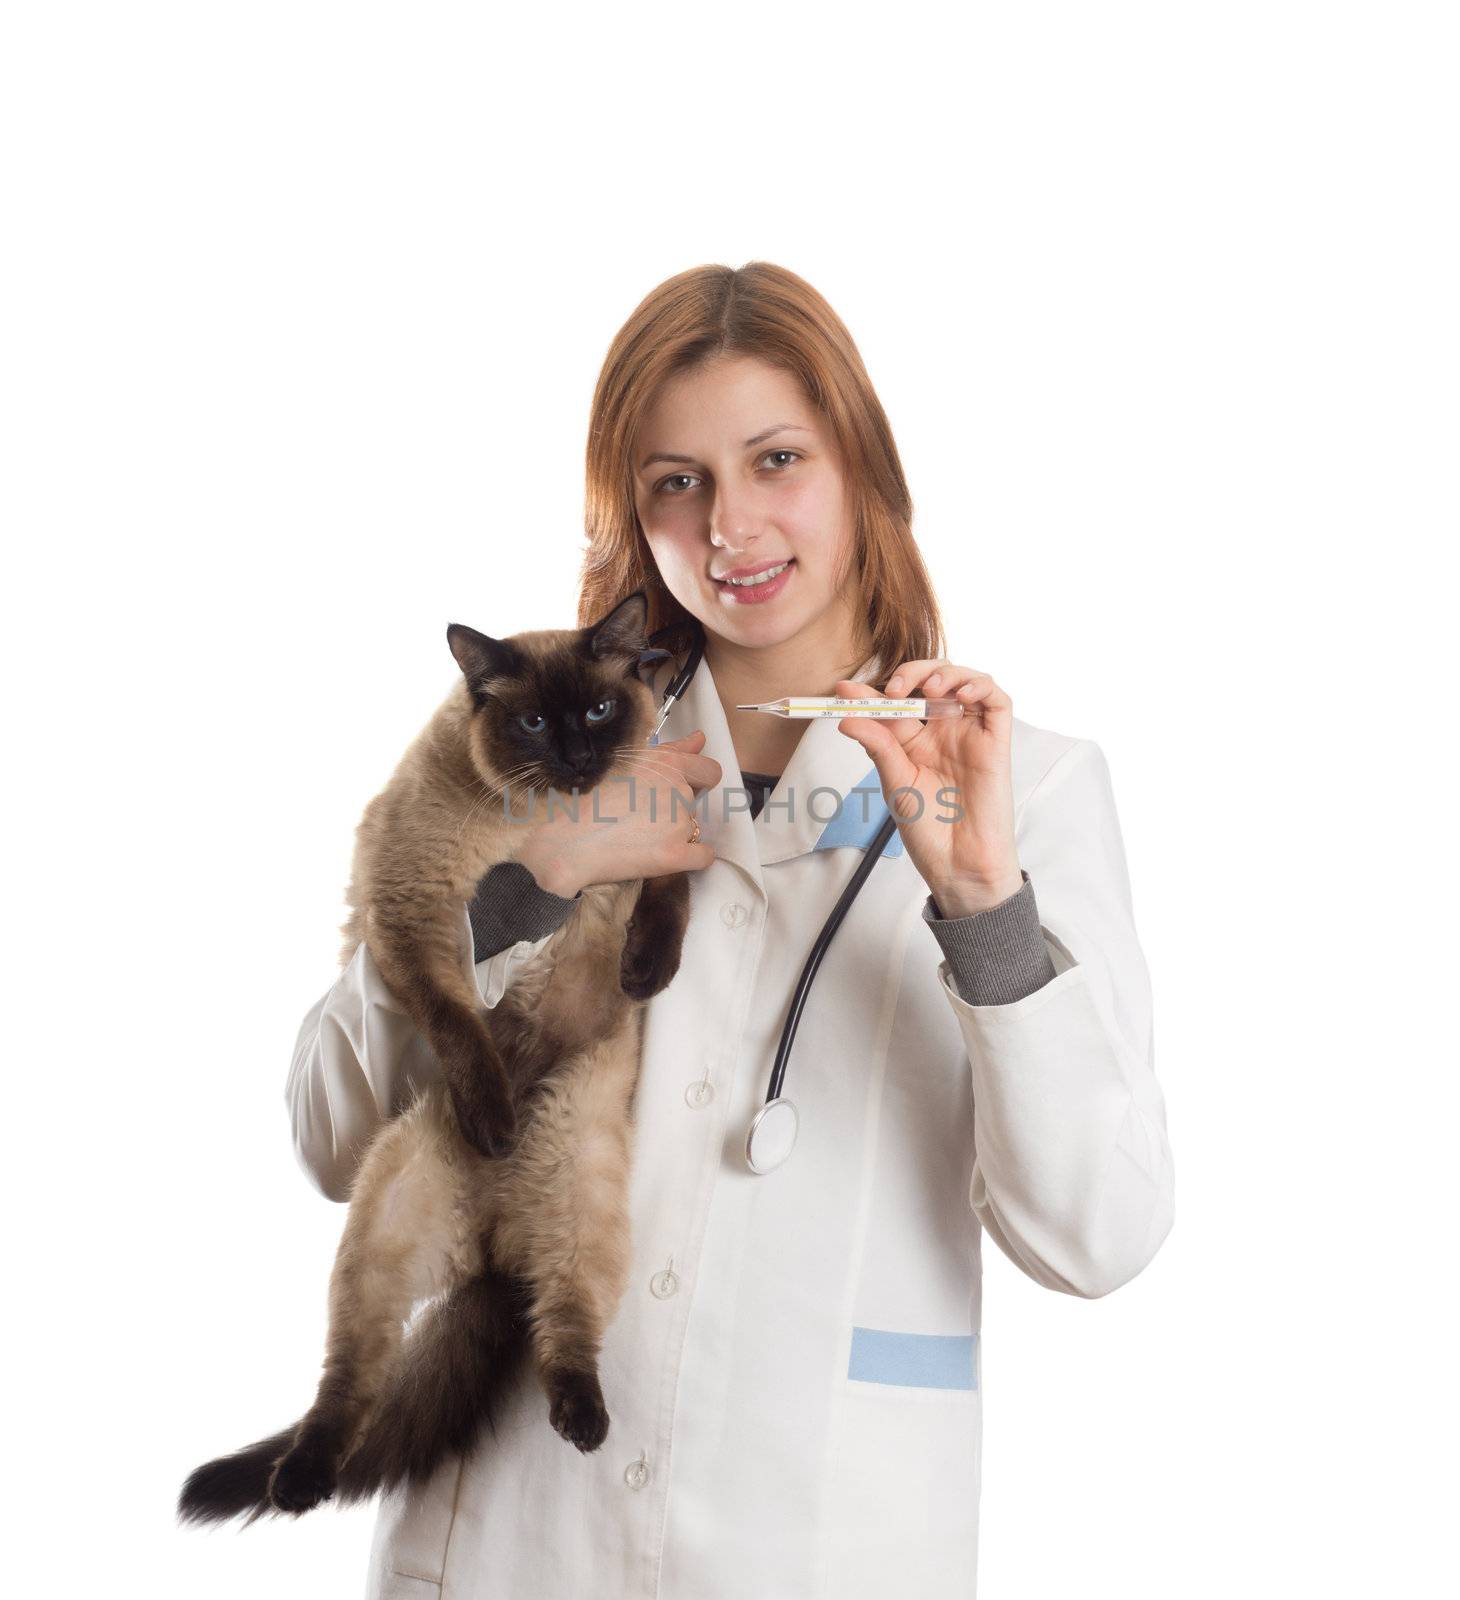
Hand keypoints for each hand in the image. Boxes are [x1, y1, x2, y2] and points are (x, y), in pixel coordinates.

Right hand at [517, 731, 720, 896]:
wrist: (556, 840)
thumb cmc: (578, 798)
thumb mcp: (623, 761)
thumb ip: (670, 751)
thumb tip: (699, 740)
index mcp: (665, 764)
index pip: (707, 770)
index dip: (697, 781)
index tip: (682, 789)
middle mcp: (677, 789)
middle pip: (693, 802)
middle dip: (674, 809)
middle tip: (639, 816)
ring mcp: (677, 822)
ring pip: (692, 829)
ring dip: (673, 833)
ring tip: (634, 835)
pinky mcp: (674, 855)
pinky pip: (701, 856)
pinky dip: (688, 858)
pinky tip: (659, 856)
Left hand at [835, 661, 1022, 917]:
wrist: (959, 863)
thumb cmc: (928, 830)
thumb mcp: (895, 783)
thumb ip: (878, 746)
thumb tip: (846, 717)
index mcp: (913, 740)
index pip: (894, 702)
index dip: (871, 692)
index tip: (845, 691)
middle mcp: (942, 731)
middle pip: (931, 680)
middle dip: (912, 673)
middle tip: (894, 690)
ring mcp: (970, 734)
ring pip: (965, 680)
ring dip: (946, 673)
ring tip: (928, 689)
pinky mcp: (996, 742)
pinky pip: (997, 701)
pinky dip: (980, 686)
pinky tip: (959, 695)